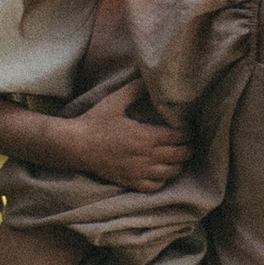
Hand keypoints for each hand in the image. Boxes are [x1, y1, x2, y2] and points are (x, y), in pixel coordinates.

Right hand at [53, 75, 189, 190]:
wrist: (75, 146)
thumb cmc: (95, 122)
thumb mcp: (115, 101)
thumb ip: (135, 89)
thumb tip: (149, 77)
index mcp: (145, 136)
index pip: (179, 137)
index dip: (188, 133)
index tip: (188, 128)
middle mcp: (146, 156)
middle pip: (180, 155)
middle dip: (188, 148)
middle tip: (188, 142)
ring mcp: (138, 171)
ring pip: (170, 172)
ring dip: (178, 164)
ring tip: (178, 157)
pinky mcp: (129, 181)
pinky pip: (154, 187)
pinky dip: (162, 180)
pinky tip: (160, 172)